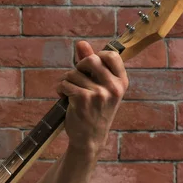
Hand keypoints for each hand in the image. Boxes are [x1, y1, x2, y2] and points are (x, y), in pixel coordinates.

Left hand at [57, 40, 128, 157]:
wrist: (89, 138)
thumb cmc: (95, 110)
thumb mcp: (100, 88)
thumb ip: (92, 65)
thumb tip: (81, 43)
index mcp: (121, 82)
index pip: (111, 55)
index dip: (97, 56)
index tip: (90, 68)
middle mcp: (113, 87)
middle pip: (90, 60)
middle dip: (78, 67)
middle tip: (76, 79)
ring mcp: (98, 93)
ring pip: (73, 73)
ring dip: (66, 81)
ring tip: (70, 93)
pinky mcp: (82, 99)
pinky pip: (64, 84)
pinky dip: (60, 89)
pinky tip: (64, 99)